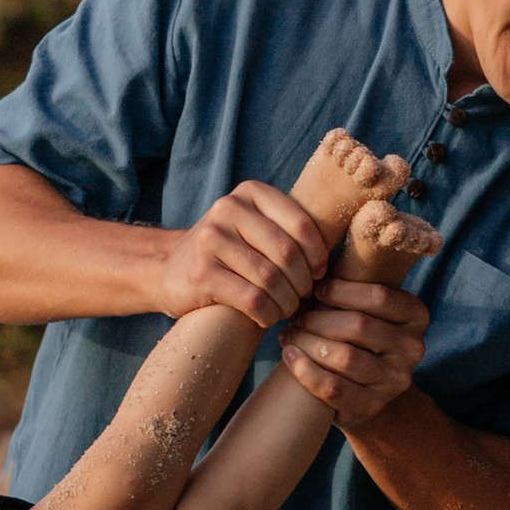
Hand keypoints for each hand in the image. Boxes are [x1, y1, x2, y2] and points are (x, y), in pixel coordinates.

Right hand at [154, 184, 331, 330]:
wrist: (168, 270)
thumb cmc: (229, 254)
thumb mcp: (255, 228)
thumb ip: (288, 228)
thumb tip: (341, 245)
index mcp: (250, 193)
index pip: (301, 223)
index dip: (317, 255)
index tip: (318, 275)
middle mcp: (228, 208)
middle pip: (287, 253)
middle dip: (302, 283)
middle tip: (302, 298)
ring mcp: (211, 239)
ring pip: (271, 278)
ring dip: (286, 302)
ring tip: (286, 309)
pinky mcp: (201, 272)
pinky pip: (252, 298)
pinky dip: (267, 314)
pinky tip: (266, 317)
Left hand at [276, 280, 428, 431]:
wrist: (362, 388)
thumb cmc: (354, 333)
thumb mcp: (363, 306)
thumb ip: (352, 282)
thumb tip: (315, 250)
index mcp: (416, 316)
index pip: (380, 296)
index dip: (341, 291)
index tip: (315, 289)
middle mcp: (413, 348)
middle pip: (359, 326)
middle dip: (318, 318)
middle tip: (294, 316)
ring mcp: (395, 381)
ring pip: (345, 358)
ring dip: (308, 343)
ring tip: (287, 335)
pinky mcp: (372, 406)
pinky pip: (333, 388)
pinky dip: (305, 370)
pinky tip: (289, 356)